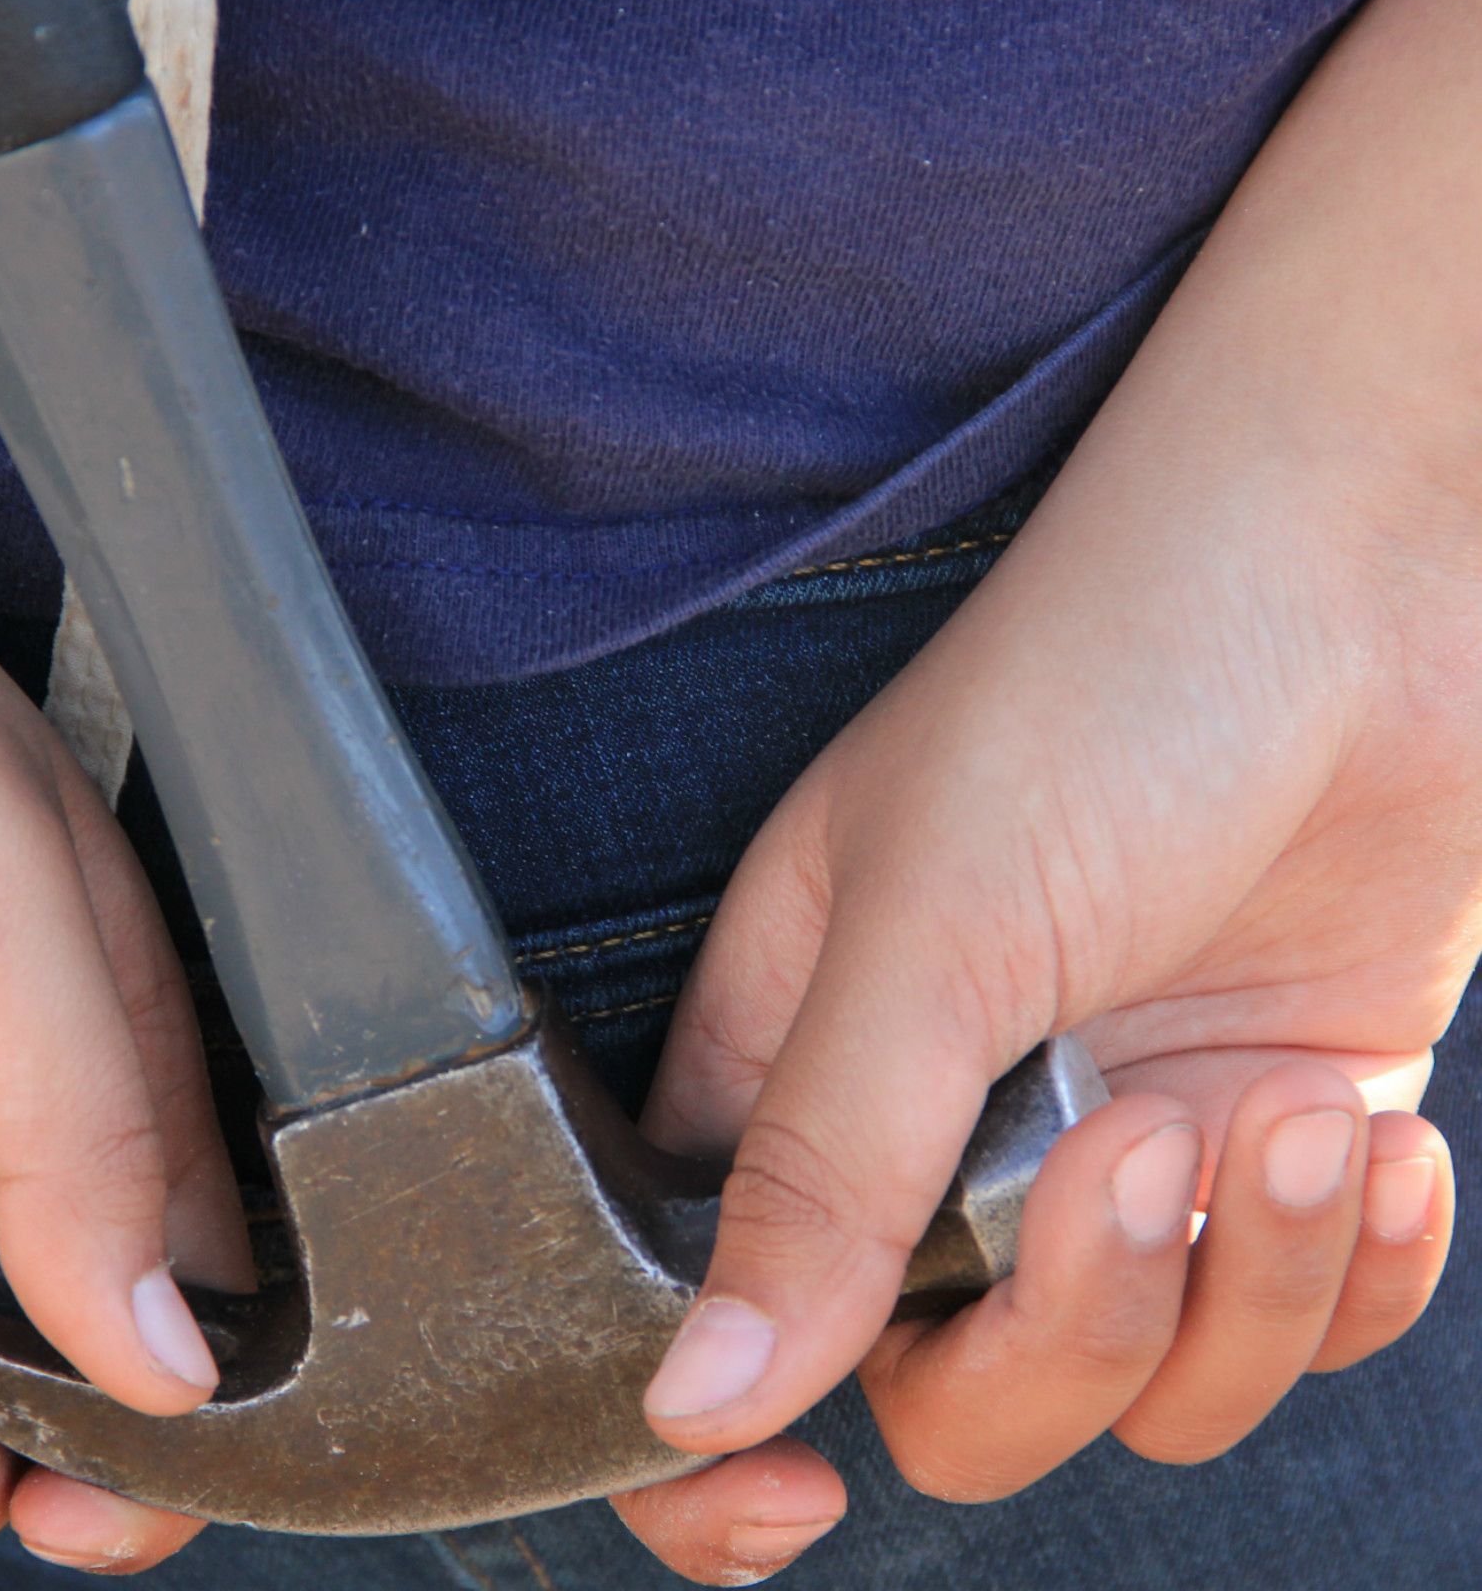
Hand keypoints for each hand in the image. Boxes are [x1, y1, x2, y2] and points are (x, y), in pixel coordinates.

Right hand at [602, 0, 1481, 1571]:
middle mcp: (938, 1136)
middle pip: (958, 1400)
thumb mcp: (930, 927)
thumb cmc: (1104, 686)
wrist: (1364, 577)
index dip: (724, 1447)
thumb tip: (695, 1394)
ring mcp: (1108, 1152)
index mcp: (794, 1068)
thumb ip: (816, 1174)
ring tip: (1284, 1123)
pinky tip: (1380, 1151)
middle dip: (1067, 1327)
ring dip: (1238, 1293)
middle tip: (1135, 1148)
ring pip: (1145, 1388)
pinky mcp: (1266, 1147)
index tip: (793, 1503)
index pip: (717, 1318)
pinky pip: (1293, 1328)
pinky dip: (1349, 1282)